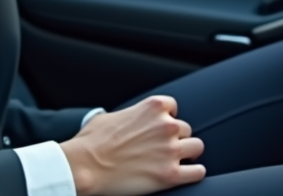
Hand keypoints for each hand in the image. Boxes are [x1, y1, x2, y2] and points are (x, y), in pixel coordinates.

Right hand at [59, 95, 205, 195]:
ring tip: (176, 162)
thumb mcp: (108, 116)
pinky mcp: (170, 175)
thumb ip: (127, 115)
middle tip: (162, 149)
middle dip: (175, 139)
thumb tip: (125, 121)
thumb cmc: (91, 142)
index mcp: (152, 107)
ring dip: (187, 155)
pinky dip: (193, 174)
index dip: (166, 119)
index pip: (173, 108)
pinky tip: (184, 175)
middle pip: (186, 129)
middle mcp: (166, 125)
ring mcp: (170, 150)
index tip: (159, 129)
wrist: (84, 166)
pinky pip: (197, 172)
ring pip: (197, 148)